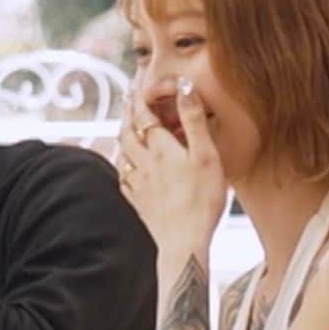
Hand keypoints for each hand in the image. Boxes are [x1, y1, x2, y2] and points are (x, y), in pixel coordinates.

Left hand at [118, 78, 229, 256]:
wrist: (184, 242)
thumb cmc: (201, 200)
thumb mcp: (205, 156)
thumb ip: (194, 121)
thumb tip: (184, 87)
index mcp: (161, 149)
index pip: (144, 117)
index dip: (139, 100)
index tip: (136, 87)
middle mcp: (144, 164)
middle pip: (127, 133)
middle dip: (126, 115)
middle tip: (127, 102)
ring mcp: (139, 185)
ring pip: (123, 155)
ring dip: (122, 138)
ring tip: (125, 130)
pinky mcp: (139, 204)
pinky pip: (124, 181)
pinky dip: (123, 168)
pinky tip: (127, 170)